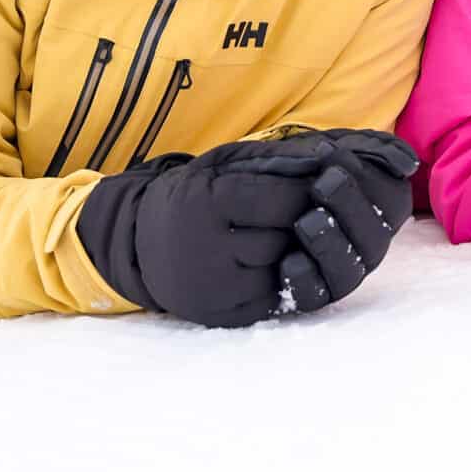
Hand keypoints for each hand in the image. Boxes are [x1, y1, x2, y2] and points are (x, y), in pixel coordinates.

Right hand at [75, 129, 417, 326]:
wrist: (142, 243)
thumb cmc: (197, 194)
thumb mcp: (226, 162)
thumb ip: (277, 157)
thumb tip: (328, 155)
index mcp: (210, 202)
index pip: (285, 200)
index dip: (313, 191)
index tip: (326, 183)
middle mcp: (210, 249)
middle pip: (289, 237)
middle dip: (311, 222)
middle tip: (322, 210)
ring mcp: (217, 289)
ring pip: (288, 270)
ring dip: (304, 252)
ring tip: (302, 235)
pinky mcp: (225, 316)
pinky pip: (277, 300)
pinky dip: (290, 278)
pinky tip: (286, 260)